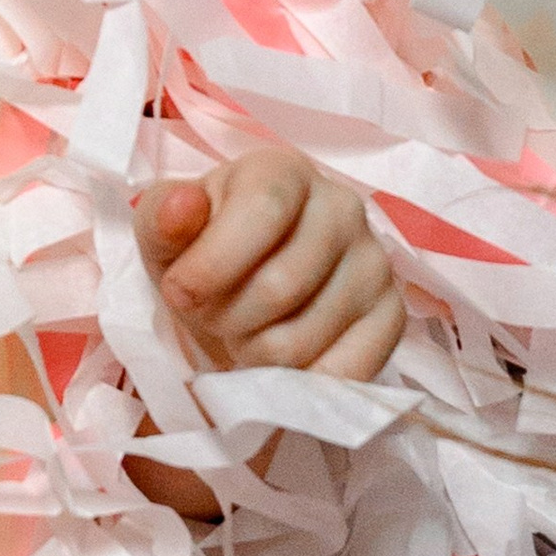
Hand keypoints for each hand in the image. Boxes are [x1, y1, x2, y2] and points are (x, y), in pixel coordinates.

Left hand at [136, 153, 403, 382]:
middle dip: (225, 318)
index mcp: (285, 172)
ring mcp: (375, 263)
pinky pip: (344, 372)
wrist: (240, 284)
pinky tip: (279, 360)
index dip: (212, 264)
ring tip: (244, 330)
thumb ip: (163, 218)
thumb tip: (183, 206)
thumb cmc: (200, 248)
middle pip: (280, 287)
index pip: (262, 211)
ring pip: (301, 341)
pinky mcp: (392, 316)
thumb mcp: (164, 231)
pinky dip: (296, 383)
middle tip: (212, 315)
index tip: (179, 292)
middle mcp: (343, 208)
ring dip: (252, 352)